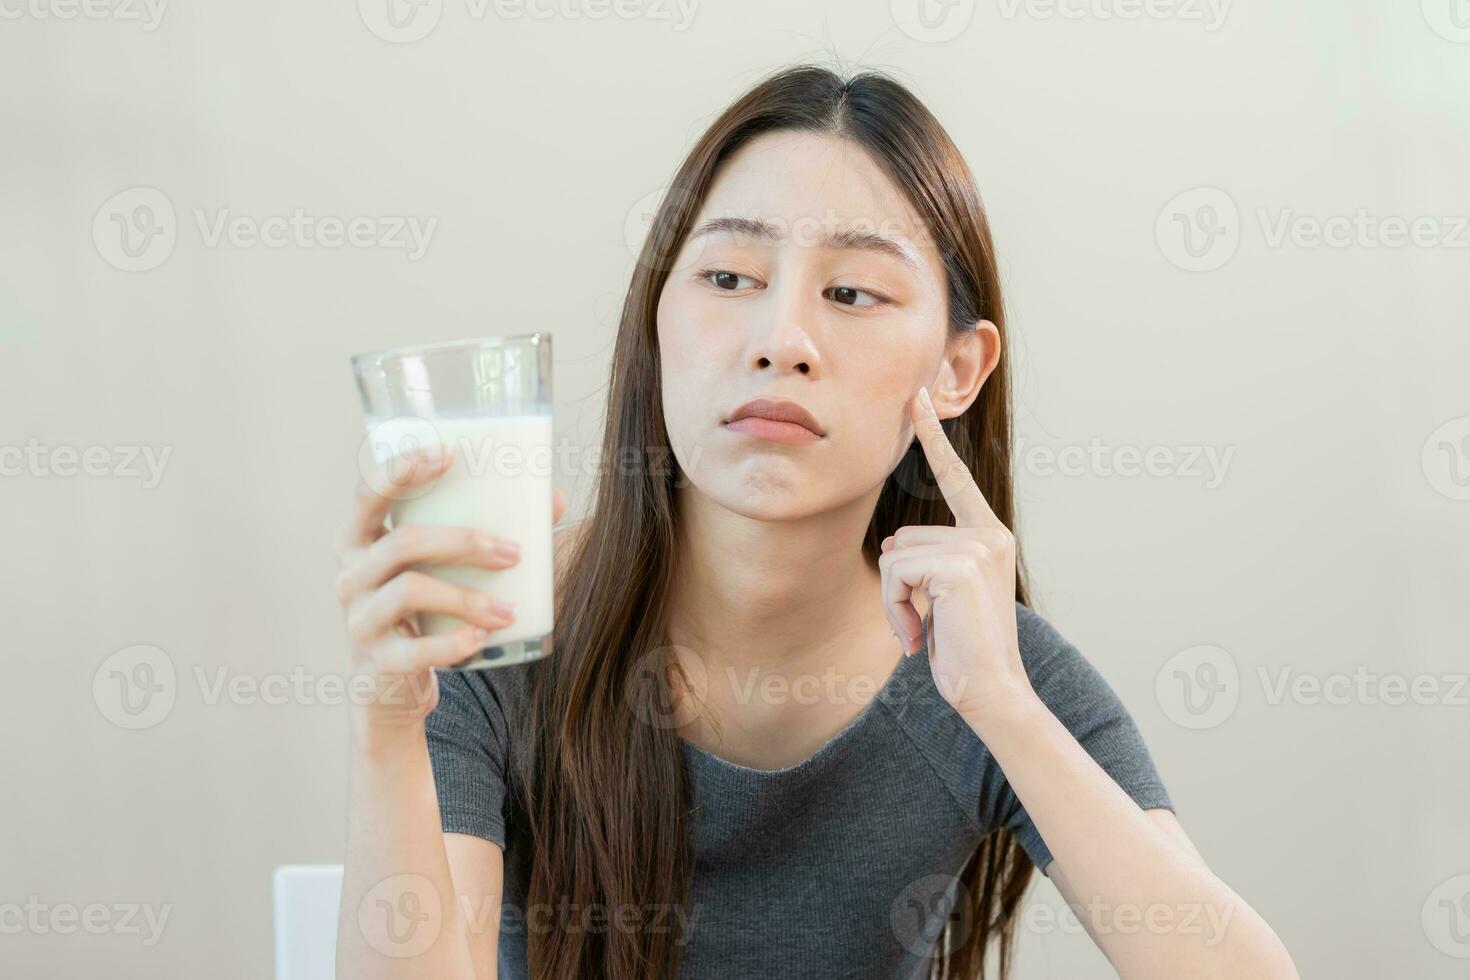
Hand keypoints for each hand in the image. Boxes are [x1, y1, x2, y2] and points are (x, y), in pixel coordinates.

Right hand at [332, 443, 567, 729]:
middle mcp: (349, 575)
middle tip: (512, 553)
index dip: (402, 470)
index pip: (368, 494)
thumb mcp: (444, 569)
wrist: (392, 686)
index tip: (449, 455)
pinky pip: (414, 650)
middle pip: (402, 542)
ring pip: (408, 591)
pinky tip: (482, 640)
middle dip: (463, 542)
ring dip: (467, 598)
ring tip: (508, 610)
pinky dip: (452, 644)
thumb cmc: (425, 610)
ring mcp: (358, 619)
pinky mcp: (375, 662)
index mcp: (360, 540)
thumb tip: (555, 500)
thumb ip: (488, 532)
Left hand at [878, 386, 1034, 720]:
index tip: (917, 396)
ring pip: (893, 555)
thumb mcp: (944, 596)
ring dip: (894, 600)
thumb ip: (926, 562)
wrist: (991, 690)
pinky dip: (895, 607)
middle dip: (897, 585)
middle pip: (902, 537)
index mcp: (989, 537)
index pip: (954, 479)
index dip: (932, 437)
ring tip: (925, 631)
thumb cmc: (964, 651)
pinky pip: (894, 571)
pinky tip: (921, 635)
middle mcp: (988, 535)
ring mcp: (976, 548)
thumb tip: (892, 544)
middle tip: (923, 623)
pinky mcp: (957, 566)